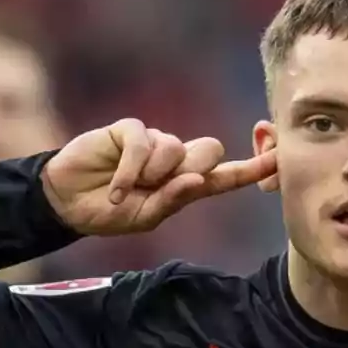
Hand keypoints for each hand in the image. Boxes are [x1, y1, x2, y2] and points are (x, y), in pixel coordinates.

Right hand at [43, 118, 277, 235]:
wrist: (68, 202)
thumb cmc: (110, 212)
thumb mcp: (145, 216)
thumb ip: (173, 200)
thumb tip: (198, 181)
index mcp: (186, 184)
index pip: (227, 175)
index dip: (253, 168)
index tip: (280, 161)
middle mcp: (176, 159)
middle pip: (209, 150)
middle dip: (189, 169)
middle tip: (158, 189)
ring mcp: (154, 142)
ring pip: (175, 148)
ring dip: (151, 175)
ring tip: (127, 190)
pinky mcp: (130, 130)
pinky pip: (144, 142)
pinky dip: (131, 170)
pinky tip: (116, 188)